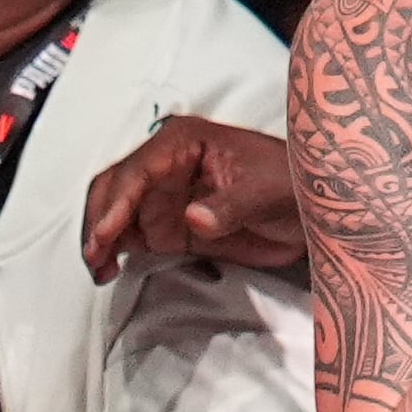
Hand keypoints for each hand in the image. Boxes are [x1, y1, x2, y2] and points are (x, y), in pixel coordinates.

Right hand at [80, 116, 301, 282]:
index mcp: (183, 142)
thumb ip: (229, 205)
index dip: (117, 202)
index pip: (137, 170)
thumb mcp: (267, 191)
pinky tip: (111, 269)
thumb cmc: (295, 185)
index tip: (106, 234)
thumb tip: (193, 218)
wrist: (315, 210)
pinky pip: (133, 234)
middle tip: (95, 258)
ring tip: (100, 270)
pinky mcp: (172, 224)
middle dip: (99, 221)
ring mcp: (166, 195)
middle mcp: (166, 164)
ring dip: (102, 239)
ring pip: (117, 212)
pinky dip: (117, 250)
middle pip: (115, 188)